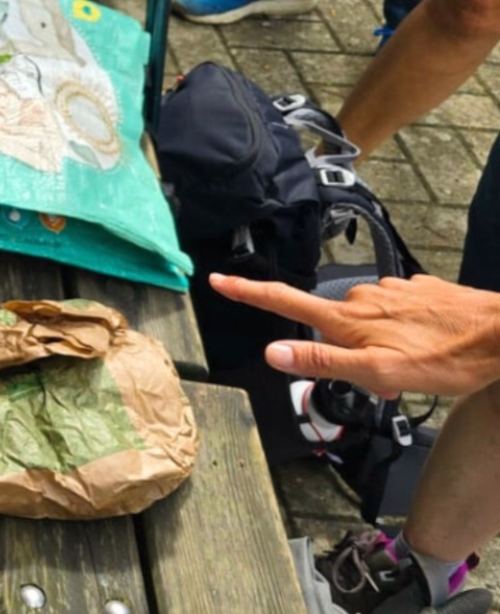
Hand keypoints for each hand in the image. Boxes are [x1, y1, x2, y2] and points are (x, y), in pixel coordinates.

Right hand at [209, 272, 499, 399]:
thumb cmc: (447, 359)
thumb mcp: (380, 373)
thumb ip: (324, 362)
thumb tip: (273, 352)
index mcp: (348, 320)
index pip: (284, 301)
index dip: (248, 292)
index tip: (218, 279)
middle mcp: (364, 297)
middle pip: (334, 325)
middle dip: (347, 353)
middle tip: (383, 385)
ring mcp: (393, 290)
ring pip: (369, 323)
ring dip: (379, 347)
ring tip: (412, 370)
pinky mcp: (419, 290)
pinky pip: (397, 314)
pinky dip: (403, 335)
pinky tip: (428, 349)